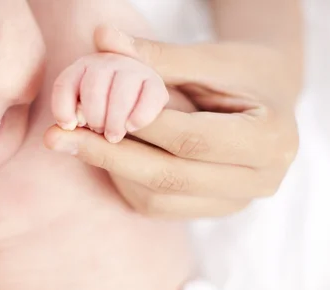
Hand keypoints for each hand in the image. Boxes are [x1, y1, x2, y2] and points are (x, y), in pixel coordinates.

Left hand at [45, 26, 298, 217]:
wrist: (268, 98)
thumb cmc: (241, 70)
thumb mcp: (207, 58)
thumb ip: (157, 55)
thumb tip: (101, 38)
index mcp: (272, 139)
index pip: (192, 139)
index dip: (138, 125)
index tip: (88, 111)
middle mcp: (262, 180)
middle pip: (171, 177)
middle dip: (108, 156)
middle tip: (57, 137)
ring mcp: (237, 203)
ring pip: (160, 198)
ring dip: (112, 171)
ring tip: (74, 143)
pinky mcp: (213, 210)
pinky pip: (159, 206)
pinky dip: (125, 182)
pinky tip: (102, 157)